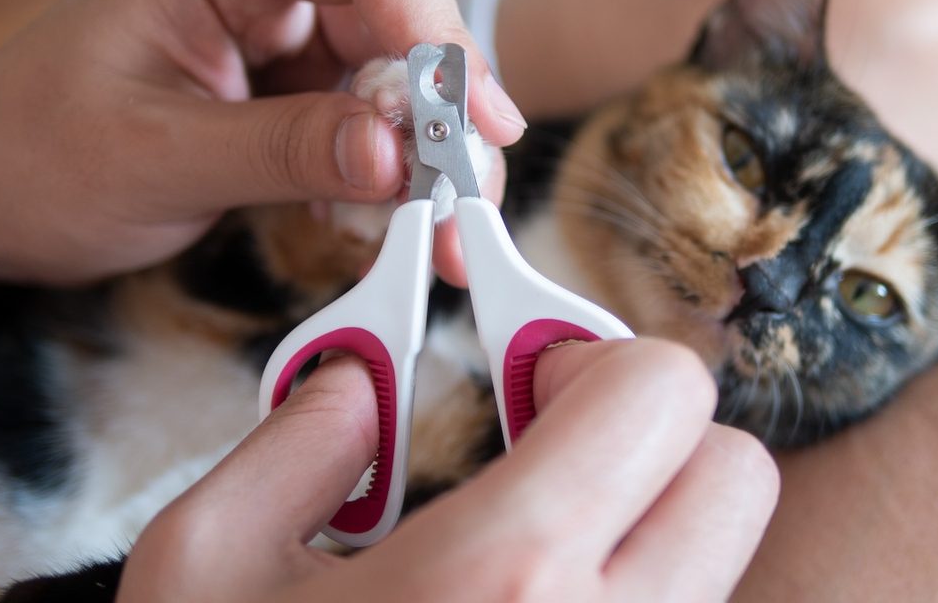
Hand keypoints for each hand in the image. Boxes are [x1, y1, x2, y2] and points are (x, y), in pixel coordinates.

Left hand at [0, 0, 523, 286]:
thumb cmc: (36, 156)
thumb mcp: (157, 156)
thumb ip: (281, 148)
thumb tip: (397, 156)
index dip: (432, 24)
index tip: (472, 116)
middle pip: (400, 15)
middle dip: (445, 107)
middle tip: (469, 195)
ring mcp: (283, 35)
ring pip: (399, 76)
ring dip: (428, 154)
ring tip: (436, 230)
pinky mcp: (293, 89)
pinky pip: (372, 120)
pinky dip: (391, 174)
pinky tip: (377, 220)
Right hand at [118, 339, 778, 600]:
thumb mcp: (203, 565)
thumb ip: (295, 438)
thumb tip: (362, 382)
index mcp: (503, 577)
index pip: (661, 392)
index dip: (594, 357)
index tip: (528, 381)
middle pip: (733, 474)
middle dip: (649, 436)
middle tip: (544, 453)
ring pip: (716, 561)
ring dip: (641, 524)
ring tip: (522, 550)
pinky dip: (630, 594)